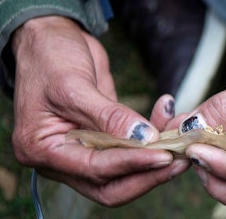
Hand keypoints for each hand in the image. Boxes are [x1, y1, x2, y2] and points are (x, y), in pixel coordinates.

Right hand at [11, 16, 188, 205]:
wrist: (50, 40)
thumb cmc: (49, 58)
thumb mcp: (73, 84)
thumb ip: (108, 115)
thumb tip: (143, 137)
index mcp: (43, 150)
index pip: (93, 169)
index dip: (130, 164)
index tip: (163, 155)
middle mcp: (63, 159)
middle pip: (110, 186)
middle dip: (146, 175)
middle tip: (178, 161)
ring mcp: (83, 152)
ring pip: (123, 174)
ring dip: (154, 161)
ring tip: (181, 143)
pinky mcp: (101, 140)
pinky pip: (129, 150)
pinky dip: (150, 141)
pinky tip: (167, 120)